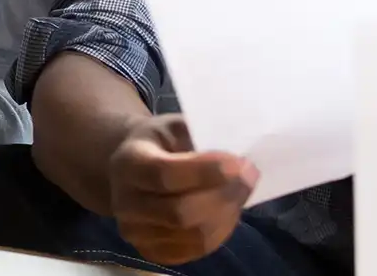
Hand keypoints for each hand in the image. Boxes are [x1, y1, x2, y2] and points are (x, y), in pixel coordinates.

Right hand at [107, 115, 257, 265]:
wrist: (130, 169)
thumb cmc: (159, 142)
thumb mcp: (174, 125)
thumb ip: (200, 137)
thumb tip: (236, 158)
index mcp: (128, 163)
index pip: (165, 174)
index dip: (205, 171)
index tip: (239, 162)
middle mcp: (126, 203)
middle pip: (180, 212)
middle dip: (224, 195)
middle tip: (250, 176)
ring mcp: (136, 232)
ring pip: (193, 235)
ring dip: (227, 214)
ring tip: (241, 192)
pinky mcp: (151, 251)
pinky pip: (196, 250)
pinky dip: (221, 231)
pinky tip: (228, 210)